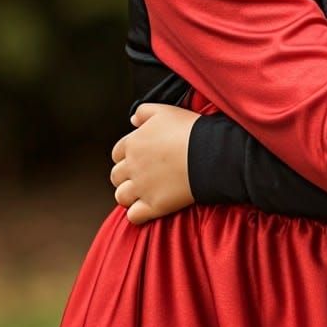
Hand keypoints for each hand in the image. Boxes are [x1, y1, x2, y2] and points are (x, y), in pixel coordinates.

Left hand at [109, 103, 198, 224]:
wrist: (210, 153)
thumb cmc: (190, 130)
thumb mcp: (166, 110)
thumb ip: (144, 112)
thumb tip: (132, 120)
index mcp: (133, 143)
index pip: (117, 153)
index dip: (128, 155)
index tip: (142, 156)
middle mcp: (132, 167)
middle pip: (116, 176)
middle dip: (127, 176)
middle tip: (144, 174)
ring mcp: (142, 188)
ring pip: (121, 197)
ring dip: (130, 195)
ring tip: (146, 191)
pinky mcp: (154, 205)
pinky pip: (134, 216)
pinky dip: (138, 214)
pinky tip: (150, 206)